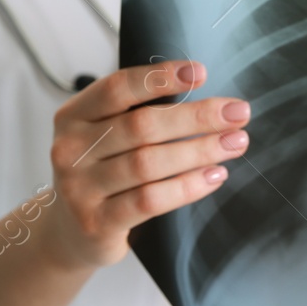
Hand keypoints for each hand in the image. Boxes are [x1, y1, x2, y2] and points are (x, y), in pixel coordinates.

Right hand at [42, 59, 249, 271]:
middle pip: (141, 126)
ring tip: (235, 143)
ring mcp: (79, 188)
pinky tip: (214, 176)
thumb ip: (138, 114)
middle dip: (196, 117)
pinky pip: (149, 200)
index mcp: (73, 116)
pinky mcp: (96, 223)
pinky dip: (187, 186)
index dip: (160, 78)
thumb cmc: (101, 172)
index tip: (201, 72)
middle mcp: (70, 149)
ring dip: (199, 150)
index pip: (118, 88)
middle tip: (237, 112)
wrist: (69, 232)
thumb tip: (205, 99)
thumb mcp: (106, 136)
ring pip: (148, 163)